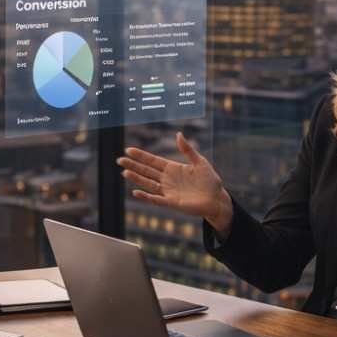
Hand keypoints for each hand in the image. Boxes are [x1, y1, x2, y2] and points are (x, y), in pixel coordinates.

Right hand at [117, 133, 232, 232]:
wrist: (217, 199)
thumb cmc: (210, 181)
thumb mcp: (200, 162)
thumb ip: (187, 150)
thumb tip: (178, 134)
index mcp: (173, 168)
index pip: (153, 161)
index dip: (141, 156)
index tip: (128, 150)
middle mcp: (167, 179)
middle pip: (146, 171)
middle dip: (133, 165)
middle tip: (119, 160)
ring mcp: (168, 191)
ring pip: (148, 184)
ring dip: (136, 178)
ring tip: (124, 172)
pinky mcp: (172, 202)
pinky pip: (156, 199)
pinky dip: (146, 196)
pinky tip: (136, 192)